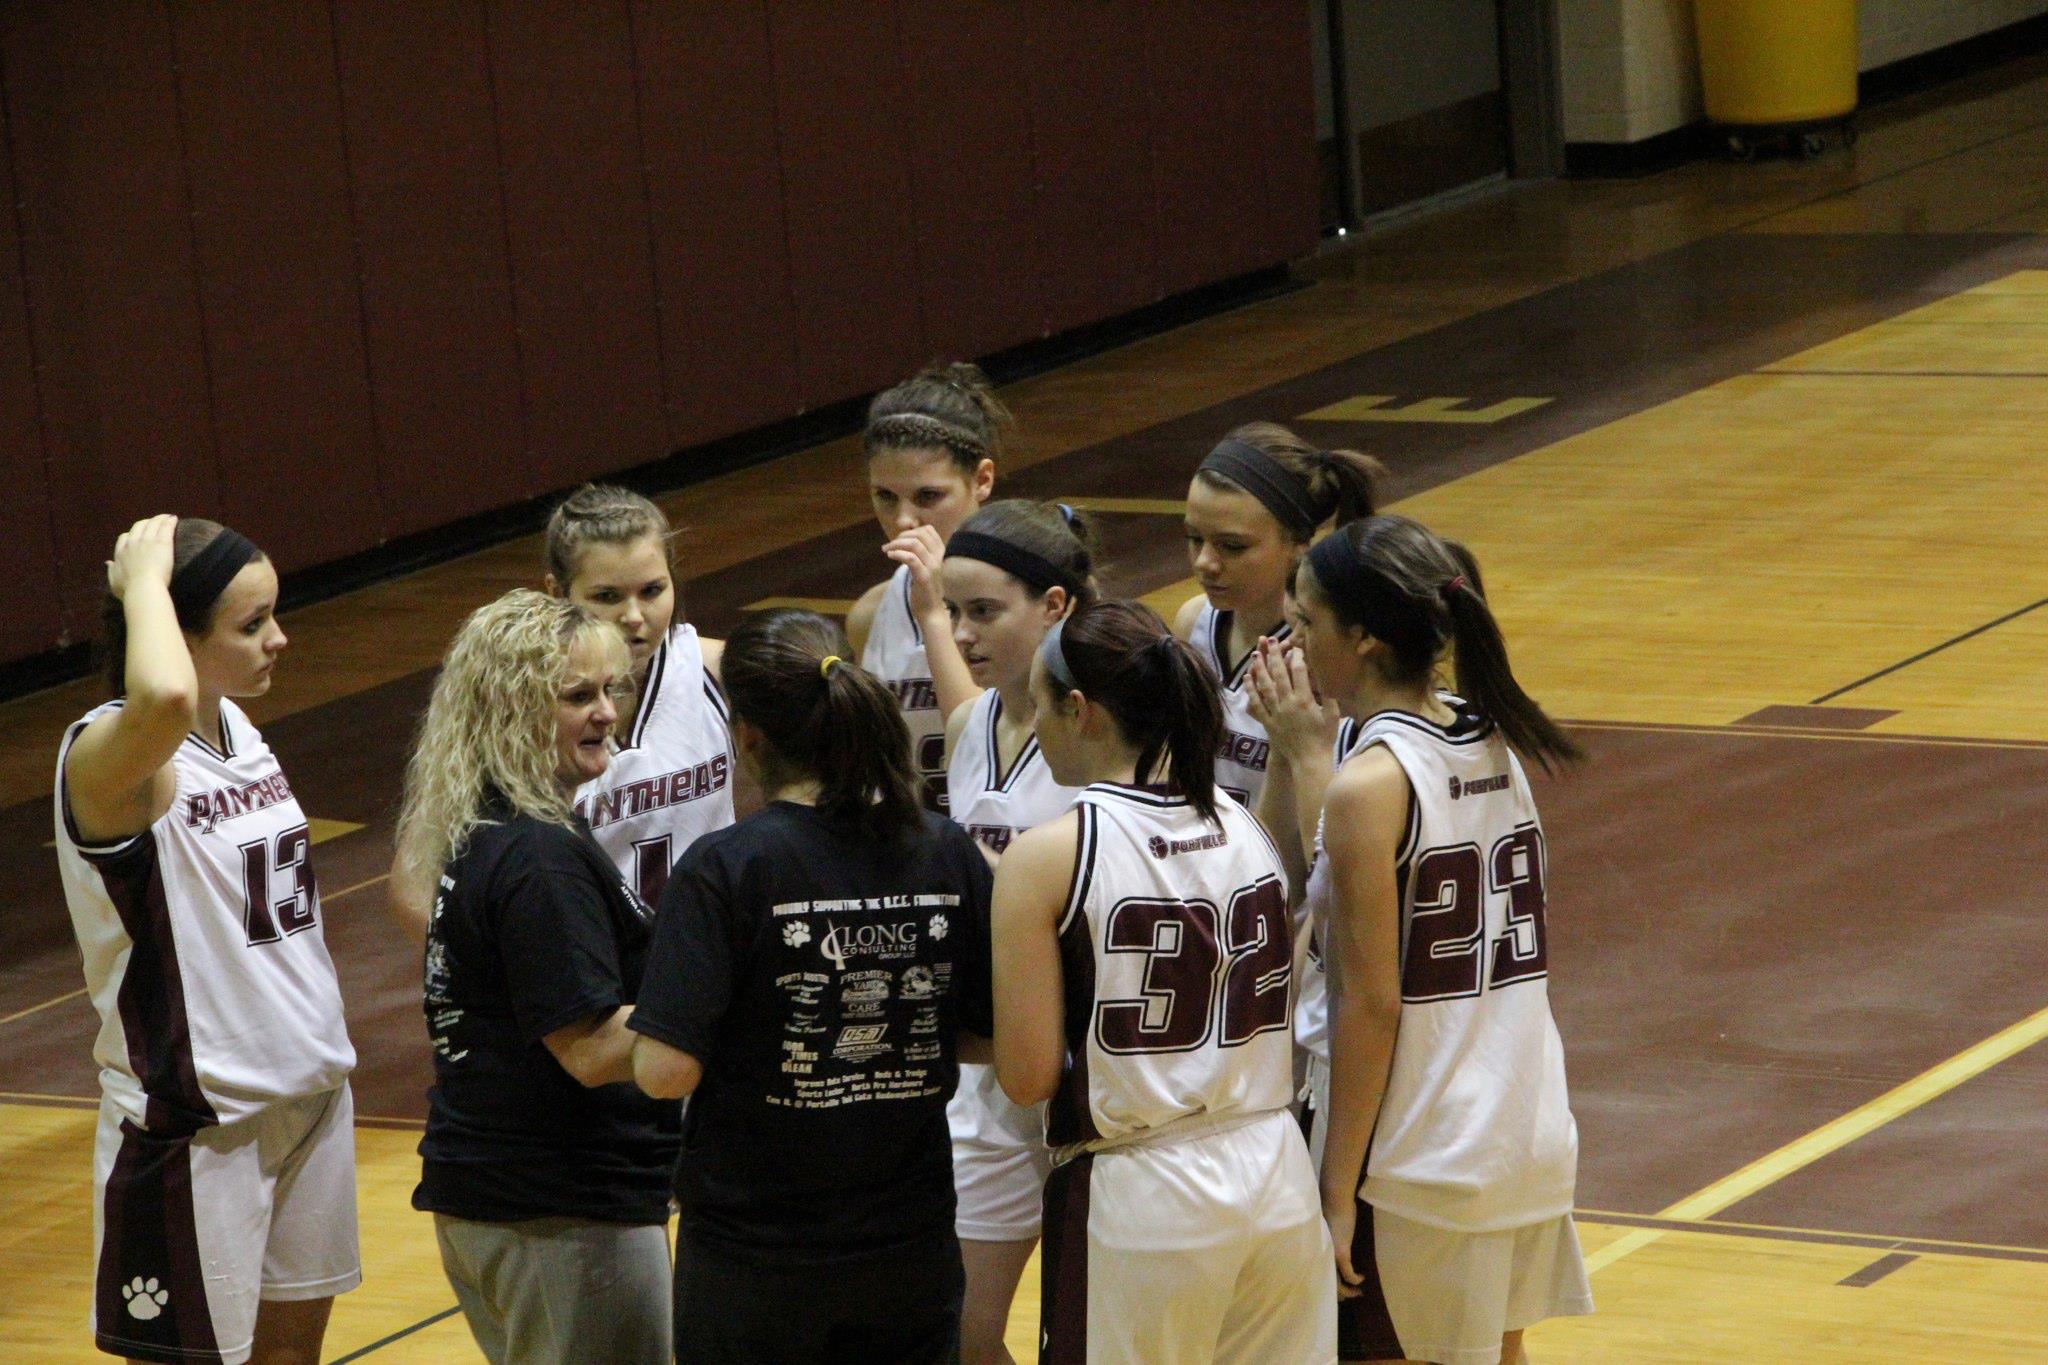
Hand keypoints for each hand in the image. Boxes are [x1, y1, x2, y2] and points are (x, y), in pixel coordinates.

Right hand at [107, 515, 178, 600]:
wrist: (143, 589)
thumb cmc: (129, 591)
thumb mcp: (114, 582)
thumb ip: (111, 571)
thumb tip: (108, 562)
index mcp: (121, 553)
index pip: (124, 537)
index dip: (132, 534)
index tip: (138, 535)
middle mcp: (132, 543)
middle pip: (138, 527)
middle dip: (146, 523)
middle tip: (154, 523)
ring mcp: (147, 541)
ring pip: (152, 524)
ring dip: (159, 519)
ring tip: (166, 518)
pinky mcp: (162, 543)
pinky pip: (165, 527)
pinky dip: (169, 521)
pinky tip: (174, 518)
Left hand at [885, 525, 948, 623]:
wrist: (931, 611)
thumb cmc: (925, 589)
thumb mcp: (925, 567)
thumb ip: (919, 554)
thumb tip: (904, 541)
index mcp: (939, 553)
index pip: (929, 530)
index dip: (912, 530)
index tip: (900, 539)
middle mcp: (938, 557)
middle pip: (920, 534)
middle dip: (901, 536)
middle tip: (890, 545)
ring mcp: (932, 567)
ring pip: (915, 544)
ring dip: (896, 544)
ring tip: (887, 550)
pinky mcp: (924, 577)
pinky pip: (911, 559)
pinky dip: (898, 554)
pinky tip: (890, 556)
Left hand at [1246, 638, 1337, 759]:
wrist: (1308, 760)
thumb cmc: (1324, 738)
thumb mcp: (1332, 715)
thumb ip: (1329, 694)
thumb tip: (1327, 676)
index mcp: (1305, 700)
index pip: (1299, 672)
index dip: (1297, 656)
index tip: (1295, 646)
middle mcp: (1288, 703)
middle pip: (1279, 674)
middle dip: (1275, 655)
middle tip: (1271, 640)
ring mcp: (1275, 713)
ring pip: (1265, 686)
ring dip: (1260, 668)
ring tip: (1256, 654)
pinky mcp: (1267, 722)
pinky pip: (1256, 704)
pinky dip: (1250, 690)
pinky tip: (1247, 678)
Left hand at [1324, 1198, 1362, 1299]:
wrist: (1334, 1199)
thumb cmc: (1330, 1208)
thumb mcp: (1326, 1229)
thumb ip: (1327, 1240)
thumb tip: (1333, 1244)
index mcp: (1316, 1252)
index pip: (1319, 1276)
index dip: (1328, 1286)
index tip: (1338, 1292)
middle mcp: (1320, 1257)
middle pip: (1327, 1284)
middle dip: (1340, 1294)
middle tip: (1350, 1296)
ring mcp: (1330, 1256)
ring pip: (1338, 1284)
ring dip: (1349, 1291)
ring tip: (1358, 1293)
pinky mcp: (1341, 1253)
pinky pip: (1349, 1274)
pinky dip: (1355, 1279)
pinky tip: (1362, 1278)